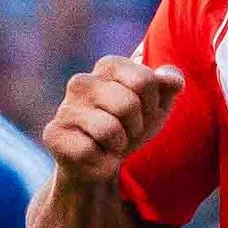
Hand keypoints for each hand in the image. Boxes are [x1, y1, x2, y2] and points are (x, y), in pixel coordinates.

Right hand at [42, 55, 180, 189]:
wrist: (101, 161)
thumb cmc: (130, 126)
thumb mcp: (156, 106)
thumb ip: (168, 87)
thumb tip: (175, 81)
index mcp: (109, 65)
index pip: (145, 80)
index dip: (151, 105)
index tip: (142, 113)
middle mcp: (82, 81)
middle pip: (128, 104)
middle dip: (136, 127)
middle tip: (125, 132)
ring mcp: (65, 107)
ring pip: (109, 130)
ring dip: (119, 146)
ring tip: (110, 144)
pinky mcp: (53, 134)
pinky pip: (89, 152)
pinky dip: (101, 162)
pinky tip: (94, 156)